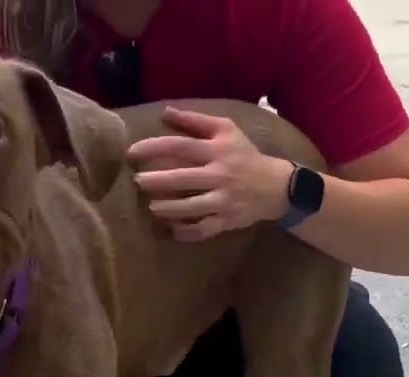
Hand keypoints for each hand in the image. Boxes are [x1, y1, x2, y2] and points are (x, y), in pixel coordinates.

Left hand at [127, 106, 294, 240]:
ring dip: (167, 208)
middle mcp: (220, 175)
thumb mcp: (226, 130)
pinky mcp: (226, 221)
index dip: (154, 148)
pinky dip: (186, 232)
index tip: (132, 152)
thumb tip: (166, 111)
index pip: (180, 146)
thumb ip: (196, 120)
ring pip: (190, 207)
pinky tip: (172, 229)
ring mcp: (223, 200)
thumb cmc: (244, 154)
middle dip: (155, 181)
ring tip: (151, 206)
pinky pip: (203, 229)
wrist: (276, 186)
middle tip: (137, 181)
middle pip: (182, 178)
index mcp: (217, 150)